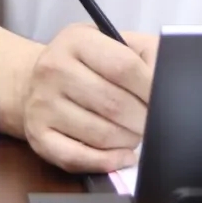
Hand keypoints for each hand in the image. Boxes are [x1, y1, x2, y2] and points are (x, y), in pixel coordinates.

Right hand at [23, 23, 158, 172]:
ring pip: (99, 134)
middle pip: (113, 103)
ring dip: (128, 140)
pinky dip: (106, 162)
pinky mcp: (37, 135)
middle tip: (153, 121)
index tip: (165, 100)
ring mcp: (42, 105)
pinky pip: (76, 158)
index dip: (150, 88)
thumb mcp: (113, 42)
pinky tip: (123, 156)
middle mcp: (54, 70)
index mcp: (77, 40)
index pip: (123, 66)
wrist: (33, 78)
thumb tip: (168, 80)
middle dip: (143, 118)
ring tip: (136, 133)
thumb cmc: (85, 61)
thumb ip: (145, 54)